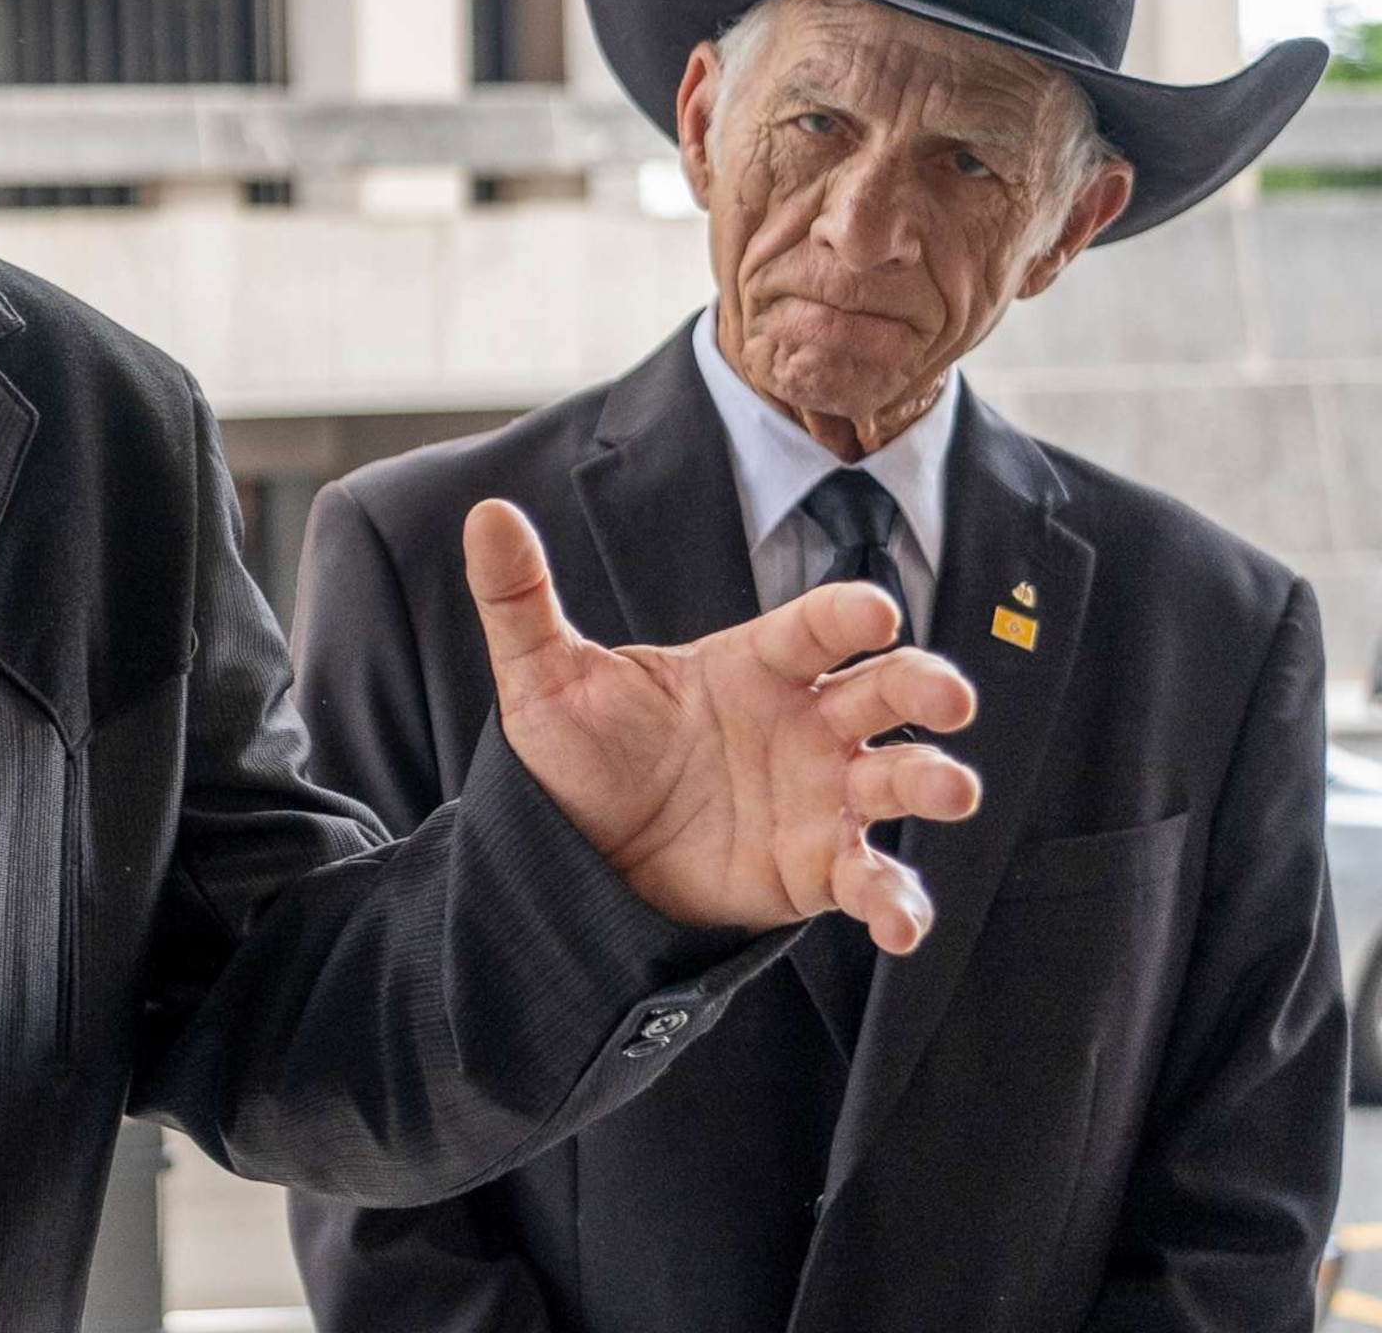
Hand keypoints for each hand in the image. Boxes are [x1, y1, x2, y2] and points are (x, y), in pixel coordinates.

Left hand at [472, 500, 981, 953]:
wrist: (576, 857)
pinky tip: (900, 923)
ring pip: (898, 778)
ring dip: (934, 781)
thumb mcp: (544, 678)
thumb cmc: (578, 754)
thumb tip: (486, 514)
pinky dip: (897, 900)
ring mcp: (820, 795)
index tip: (876, 610)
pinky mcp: (816, 869)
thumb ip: (521, 599)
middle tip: (946, 696)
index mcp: (753, 664)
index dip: (848, 614)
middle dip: (924, 684)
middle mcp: (804, 722)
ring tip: (951, 790)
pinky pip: (872, 880)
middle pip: (885, 690)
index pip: (814, 627)